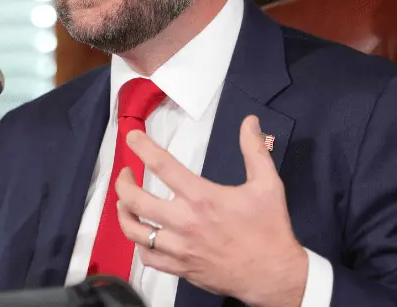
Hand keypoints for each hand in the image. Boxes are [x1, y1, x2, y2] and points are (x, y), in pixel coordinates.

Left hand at [116, 115, 308, 306]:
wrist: (273, 275)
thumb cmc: (269, 229)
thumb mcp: (268, 184)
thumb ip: (255, 149)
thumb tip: (250, 121)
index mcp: (202, 198)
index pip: (162, 166)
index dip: (142, 147)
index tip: (132, 136)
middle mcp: (184, 222)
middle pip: (136, 200)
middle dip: (123, 183)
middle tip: (126, 173)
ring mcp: (179, 248)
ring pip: (135, 231)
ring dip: (124, 213)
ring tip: (125, 202)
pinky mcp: (180, 268)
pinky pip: (148, 257)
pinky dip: (140, 244)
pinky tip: (143, 235)